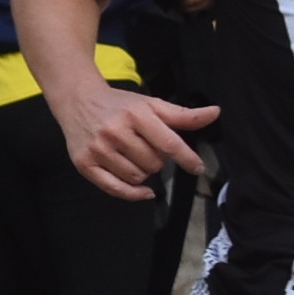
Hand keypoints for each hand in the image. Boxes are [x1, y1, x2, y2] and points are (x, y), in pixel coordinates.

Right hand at [56, 82, 216, 200]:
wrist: (78, 101)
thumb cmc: (120, 105)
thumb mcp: (151, 105)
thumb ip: (183, 114)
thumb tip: (215, 113)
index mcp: (135, 115)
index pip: (168, 143)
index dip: (187, 158)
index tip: (198, 168)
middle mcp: (115, 132)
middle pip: (153, 163)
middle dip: (156, 160)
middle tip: (146, 147)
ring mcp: (98, 149)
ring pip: (137, 177)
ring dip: (142, 172)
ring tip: (133, 157)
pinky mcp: (85, 164)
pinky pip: (116, 189)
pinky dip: (133, 194)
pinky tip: (145, 191)